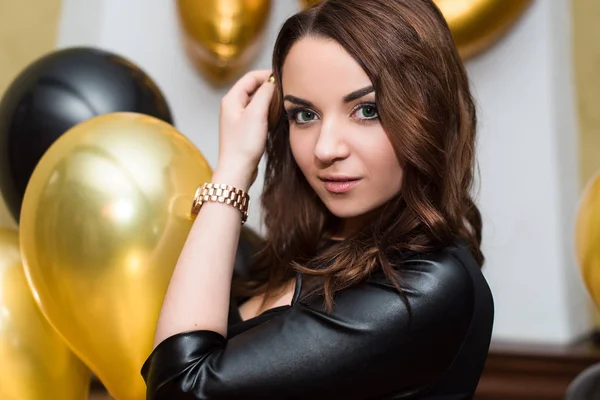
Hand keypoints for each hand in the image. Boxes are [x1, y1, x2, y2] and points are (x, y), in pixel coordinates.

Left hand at [216, 70, 274, 189]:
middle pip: (253, 88)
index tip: (284, 78)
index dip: (267, 75)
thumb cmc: (244, 144)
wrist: (237, 170)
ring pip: (256, 101)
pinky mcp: (244, 129)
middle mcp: (232, 106)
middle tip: (286, 91)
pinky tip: (276, 118)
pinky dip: (267, 112)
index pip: (251, 77)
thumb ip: (265, 94)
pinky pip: (257, 114)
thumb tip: (272, 82)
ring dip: (269, 101)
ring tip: (283, 104)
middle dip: (269, 87)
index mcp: (231, 99)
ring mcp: (238, 118)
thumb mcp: (256, 114)